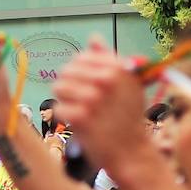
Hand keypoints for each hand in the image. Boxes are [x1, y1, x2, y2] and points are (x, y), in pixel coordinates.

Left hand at [52, 39, 149, 184]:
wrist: (132, 152)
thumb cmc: (129, 117)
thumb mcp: (128, 84)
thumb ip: (109, 59)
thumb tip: (93, 37)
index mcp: (117, 67)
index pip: (81, 58)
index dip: (77, 70)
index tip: (83, 83)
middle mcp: (105, 80)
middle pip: (66, 71)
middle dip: (67, 84)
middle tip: (77, 99)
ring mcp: (92, 98)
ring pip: (58, 87)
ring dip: (64, 99)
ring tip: (76, 109)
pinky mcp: (81, 118)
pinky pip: (58, 109)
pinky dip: (65, 116)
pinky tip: (76, 122)